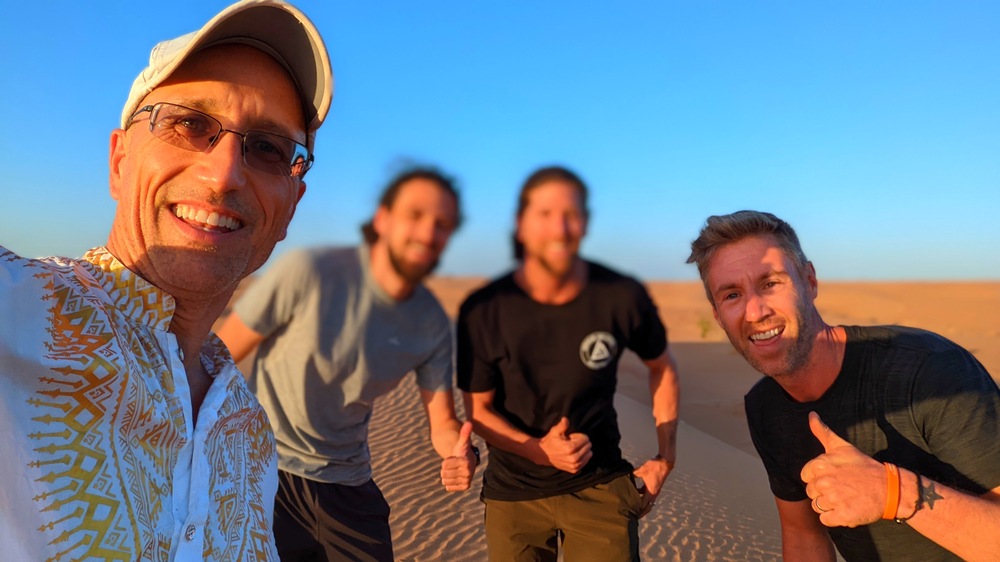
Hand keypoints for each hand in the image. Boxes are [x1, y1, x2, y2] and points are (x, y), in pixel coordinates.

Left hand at [440, 421, 475, 491]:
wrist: (467, 462)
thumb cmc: (462, 451)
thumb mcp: (462, 442)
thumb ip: (465, 433)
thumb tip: (469, 422)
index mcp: (466, 462)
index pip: (445, 464)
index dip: (446, 461)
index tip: (452, 458)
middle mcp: (468, 473)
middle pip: (444, 473)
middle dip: (445, 469)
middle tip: (452, 465)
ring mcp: (466, 481)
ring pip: (446, 480)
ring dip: (446, 476)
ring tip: (452, 471)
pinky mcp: (464, 487)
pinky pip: (449, 487)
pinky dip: (448, 483)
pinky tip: (453, 478)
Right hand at [539, 417, 591, 473]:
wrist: (543, 454)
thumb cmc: (550, 441)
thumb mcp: (555, 431)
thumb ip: (562, 425)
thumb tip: (565, 419)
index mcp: (570, 448)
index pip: (585, 439)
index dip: (579, 436)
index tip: (571, 437)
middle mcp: (574, 458)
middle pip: (588, 446)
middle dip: (582, 443)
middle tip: (571, 443)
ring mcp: (574, 465)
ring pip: (589, 454)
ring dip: (583, 450)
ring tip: (573, 449)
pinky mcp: (574, 470)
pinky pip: (585, 462)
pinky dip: (583, 457)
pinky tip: (575, 454)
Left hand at [633, 455, 672, 517]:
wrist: (665, 462)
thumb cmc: (654, 467)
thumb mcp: (641, 471)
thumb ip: (632, 475)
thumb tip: (624, 476)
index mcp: (651, 492)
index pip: (643, 506)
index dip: (638, 511)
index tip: (632, 515)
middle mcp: (654, 493)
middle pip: (647, 506)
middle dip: (641, 511)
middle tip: (633, 515)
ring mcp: (655, 490)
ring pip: (647, 500)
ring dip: (641, 503)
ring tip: (633, 505)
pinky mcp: (655, 486)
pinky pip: (648, 493)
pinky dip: (642, 494)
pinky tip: (635, 491)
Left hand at [800, 411, 885, 526]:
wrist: (889, 488)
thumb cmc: (863, 466)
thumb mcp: (842, 446)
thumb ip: (822, 431)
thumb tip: (811, 414)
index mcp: (820, 464)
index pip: (805, 476)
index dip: (818, 478)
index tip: (834, 476)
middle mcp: (824, 482)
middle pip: (811, 492)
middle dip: (823, 492)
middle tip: (842, 487)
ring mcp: (833, 499)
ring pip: (817, 506)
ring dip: (829, 505)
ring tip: (845, 497)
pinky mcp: (841, 516)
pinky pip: (825, 519)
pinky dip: (835, 517)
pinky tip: (847, 508)